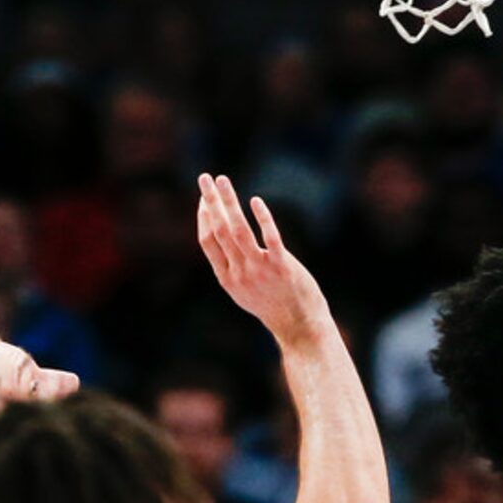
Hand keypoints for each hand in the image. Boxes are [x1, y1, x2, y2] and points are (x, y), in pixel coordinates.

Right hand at [196, 174, 326, 342]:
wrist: (298, 325)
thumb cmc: (271, 304)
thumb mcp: (242, 291)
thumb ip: (230, 267)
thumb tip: (220, 239)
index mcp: (227, 278)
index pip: (207, 241)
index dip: (204, 217)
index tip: (205, 197)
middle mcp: (239, 273)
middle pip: (219, 230)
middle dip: (211, 201)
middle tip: (204, 178)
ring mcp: (260, 270)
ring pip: (238, 230)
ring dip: (228, 202)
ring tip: (223, 180)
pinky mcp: (282, 266)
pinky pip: (270, 237)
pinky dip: (262, 218)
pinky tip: (256, 201)